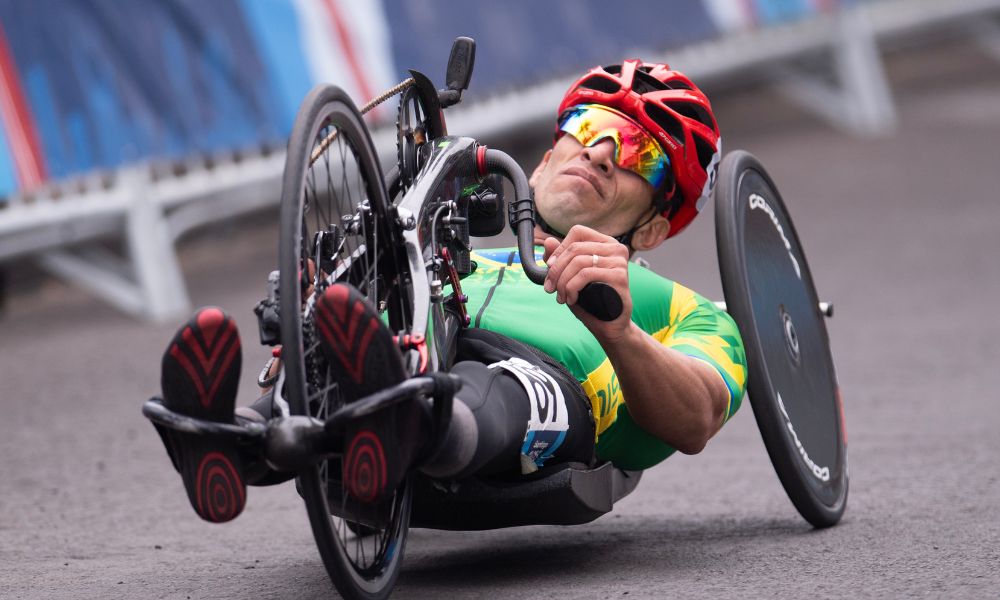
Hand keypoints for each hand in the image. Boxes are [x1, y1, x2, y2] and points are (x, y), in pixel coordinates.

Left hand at [542, 225, 632, 340]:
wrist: (610, 325)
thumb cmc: (592, 300)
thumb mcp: (570, 277)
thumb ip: (560, 259)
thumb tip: (548, 241)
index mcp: (605, 243)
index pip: (577, 232)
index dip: (560, 248)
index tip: (549, 267)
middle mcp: (615, 248)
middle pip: (575, 248)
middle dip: (556, 270)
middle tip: (549, 288)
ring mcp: (619, 261)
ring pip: (578, 262)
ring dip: (563, 282)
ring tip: (561, 297)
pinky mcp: (620, 276)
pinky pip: (586, 274)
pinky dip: (572, 288)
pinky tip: (572, 299)